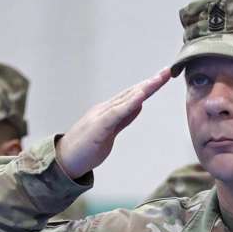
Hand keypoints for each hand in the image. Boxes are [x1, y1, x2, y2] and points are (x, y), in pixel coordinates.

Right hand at [55, 68, 171, 179]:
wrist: (64, 160)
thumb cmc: (86, 147)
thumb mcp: (111, 131)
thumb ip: (124, 118)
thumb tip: (140, 105)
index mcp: (110, 110)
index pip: (133, 95)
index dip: (149, 86)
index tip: (163, 77)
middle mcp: (106, 109)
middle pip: (132, 93)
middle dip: (151, 82)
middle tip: (167, 71)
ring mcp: (101, 116)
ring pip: (126, 99)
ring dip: (144, 89)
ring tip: (158, 79)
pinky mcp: (99, 127)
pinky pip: (117, 113)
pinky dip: (130, 104)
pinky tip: (141, 96)